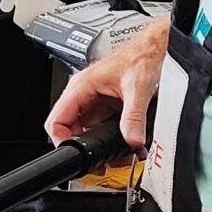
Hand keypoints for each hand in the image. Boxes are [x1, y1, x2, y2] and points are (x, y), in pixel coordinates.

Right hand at [46, 16, 169, 150]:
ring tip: (119, 155)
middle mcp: (84, 95)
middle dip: (87, 149)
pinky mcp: (107, 107)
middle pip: (71, 131)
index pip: (57, 120)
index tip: (75, 155)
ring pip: (88, 132)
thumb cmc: (141, 56)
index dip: (61, 141)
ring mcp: (94, 102)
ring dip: (102, 146)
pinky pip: (103, 128)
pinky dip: (113, 140)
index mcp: (81, 87)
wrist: (155, 48)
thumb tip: (132, 141)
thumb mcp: (138, 88)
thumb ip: (134, 117)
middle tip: (102, 163)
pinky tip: (127, 144)